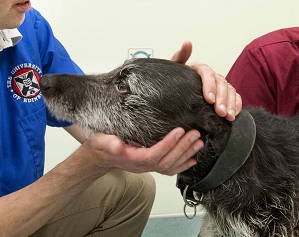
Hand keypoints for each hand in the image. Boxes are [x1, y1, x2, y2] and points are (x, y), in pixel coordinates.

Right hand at [82, 128, 203, 175]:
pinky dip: (183, 164)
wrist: (100, 155)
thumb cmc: (101, 146)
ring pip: (171, 165)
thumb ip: (107, 143)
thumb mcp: (100, 141)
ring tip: (199, 143)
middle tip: (195, 135)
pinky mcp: (152, 164)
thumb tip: (115, 144)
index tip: (179, 131)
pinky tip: (193, 158)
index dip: (168, 144)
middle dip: (183, 148)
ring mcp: (148, 166)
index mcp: (133, 159)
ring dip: (186, 154)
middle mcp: (143, 165)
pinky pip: (170, 168)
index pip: (154, 154)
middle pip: (166, 161)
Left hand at [171, 41, 242, 120]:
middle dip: (222, 99)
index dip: (210, 86)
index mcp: (200, 68)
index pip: (208, 74)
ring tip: (228, 117)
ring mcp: (219, 84)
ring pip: (230, 91)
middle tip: (220, 112)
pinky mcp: (225, 94)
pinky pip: (235, 97)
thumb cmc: (175, 80)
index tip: (209, 100)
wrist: (175, 91)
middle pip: (221, 84)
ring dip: (231, 104)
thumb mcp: (174, 68)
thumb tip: (187, 43)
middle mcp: (212, 75)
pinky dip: (236, 105)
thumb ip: (180, 56)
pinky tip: (234, 115)